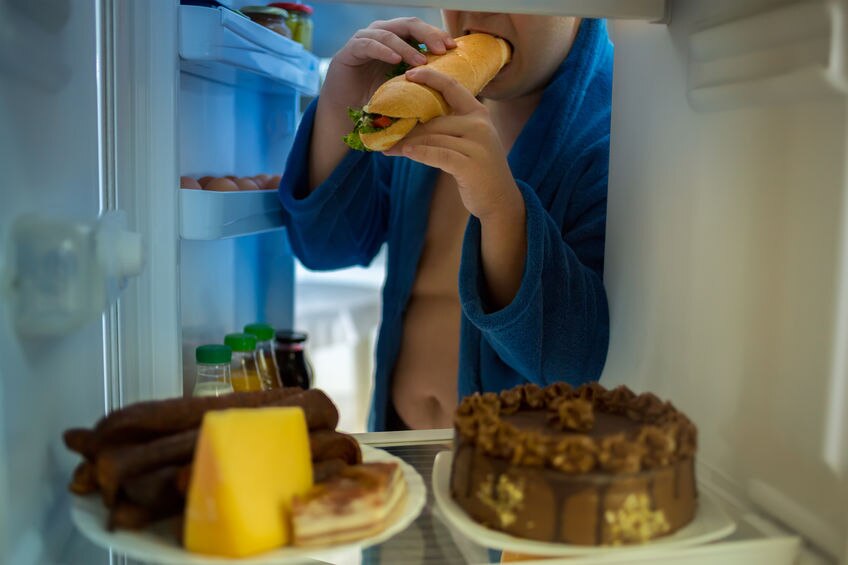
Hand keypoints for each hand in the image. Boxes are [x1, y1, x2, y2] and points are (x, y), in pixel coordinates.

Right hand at [322, 19, 455, 110]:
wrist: (346, 107)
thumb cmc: (376, 95)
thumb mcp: (403, 85)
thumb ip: (421, 77)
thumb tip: (450, 80)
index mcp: (397, 38)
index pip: (420, 29)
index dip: (437, 34)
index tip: (453, 47)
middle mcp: (382, 33)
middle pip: (408, 24)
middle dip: (427, 35)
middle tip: (441, 50)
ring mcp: (365, 39)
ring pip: (389, 33)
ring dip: (406, 47)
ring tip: (420, 61)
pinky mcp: (351, 50)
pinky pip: (368, 44)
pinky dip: (383, 50)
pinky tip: (394, 60)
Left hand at [385, 66, 527, 308]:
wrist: (500, 200)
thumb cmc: (478, 169)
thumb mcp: (467, 142)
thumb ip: (448, 129)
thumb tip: (410, 123)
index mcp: (478, 113)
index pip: (452, 87)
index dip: (430, 77)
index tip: (408, 74)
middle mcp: (479, 124)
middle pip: (434, 119)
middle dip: (407, 125)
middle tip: (384, 129)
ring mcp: (477, 144)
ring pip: (432, 137)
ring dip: (407, 142)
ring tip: (387, 147)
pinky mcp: (470, 165)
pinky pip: (438, 154)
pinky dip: (420, 153)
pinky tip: (405, 151)